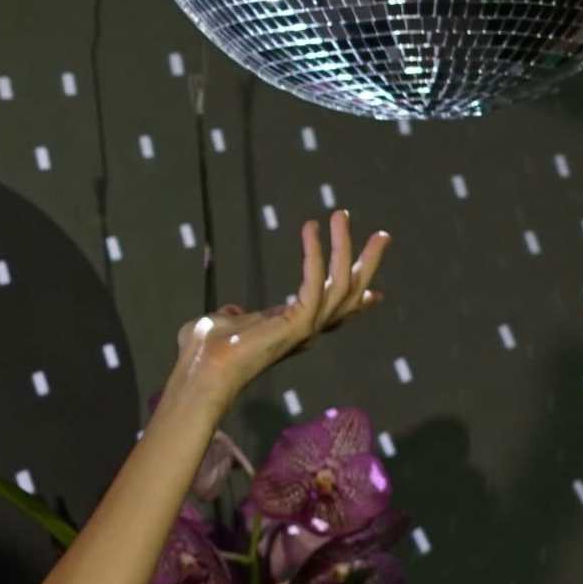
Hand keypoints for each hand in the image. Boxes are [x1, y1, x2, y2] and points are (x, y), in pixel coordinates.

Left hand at [170, 210, 387, 408]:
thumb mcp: (222, 324)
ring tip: (341, 214)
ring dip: (345, 246)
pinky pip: (316, 284)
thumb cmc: (202, 352)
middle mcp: (305, 330)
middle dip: (367, 264)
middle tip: (383, 235)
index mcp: (291, 330)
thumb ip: (232, 316)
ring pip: (343, 286)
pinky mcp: (298, 324)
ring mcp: (305, 329)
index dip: (357, 300)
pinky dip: (314, 254)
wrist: (199, 369)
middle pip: (350, 296)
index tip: (377, 293)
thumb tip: (230, 311)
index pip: (333, 312)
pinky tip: (310, 228)